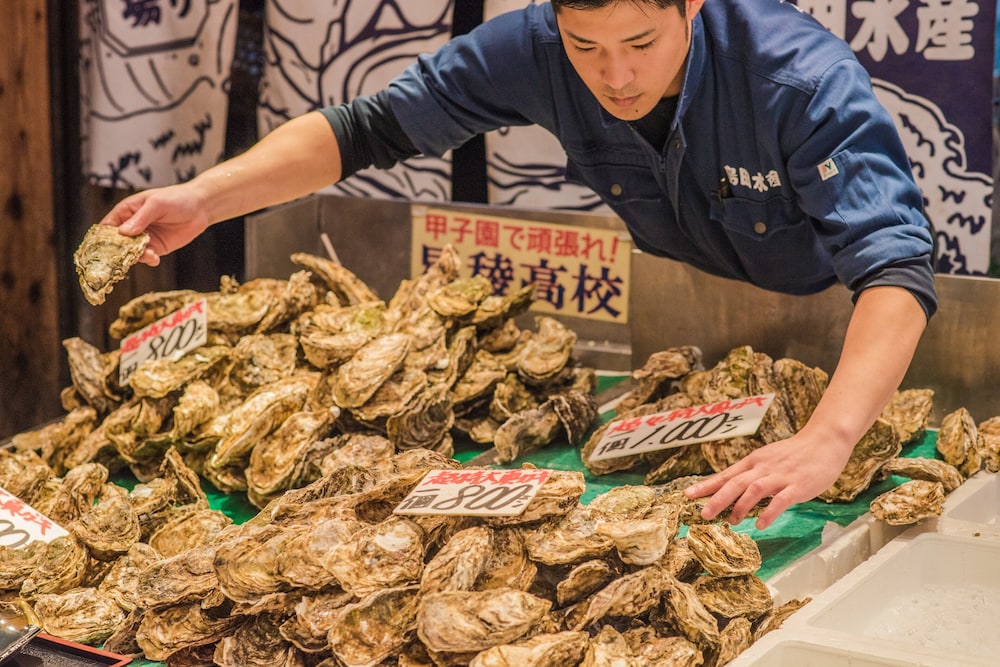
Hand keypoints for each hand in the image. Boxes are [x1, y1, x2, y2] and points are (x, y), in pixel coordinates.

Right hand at [99, 183, 211, 265]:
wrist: (200, 208)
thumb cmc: (176, 199)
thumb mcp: (156, 204)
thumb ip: (140, 218)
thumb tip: (123, 232)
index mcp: (126, 211)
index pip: (107, 227)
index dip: (102, 238)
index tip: (101, 249)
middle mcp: (132, 226)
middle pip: (116, 243)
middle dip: (117, 252)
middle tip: (122, 258)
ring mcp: (144, 238)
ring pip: (131, 252)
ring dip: (135, 256)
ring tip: (147, 254)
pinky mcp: (156, 247)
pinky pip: (147, 257)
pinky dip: (148, 259)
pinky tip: (154, 258)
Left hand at [683, 432, 851, 529]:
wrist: (824, 441)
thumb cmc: (794, 454)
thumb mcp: (767, 460)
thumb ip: (751, 475)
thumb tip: (732, 494)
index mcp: (754, 462)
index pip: (726, 475)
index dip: (706, 486)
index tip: (688, 496)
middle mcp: (763, 468)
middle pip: (735, 482)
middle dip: (717, 498)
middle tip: (703, 514)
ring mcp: (780, 476)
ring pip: (754, 489)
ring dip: (740, 505)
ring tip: (730, 521)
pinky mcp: (797, 486)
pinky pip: (780, 500)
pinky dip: (769, 512)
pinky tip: (760, 524)